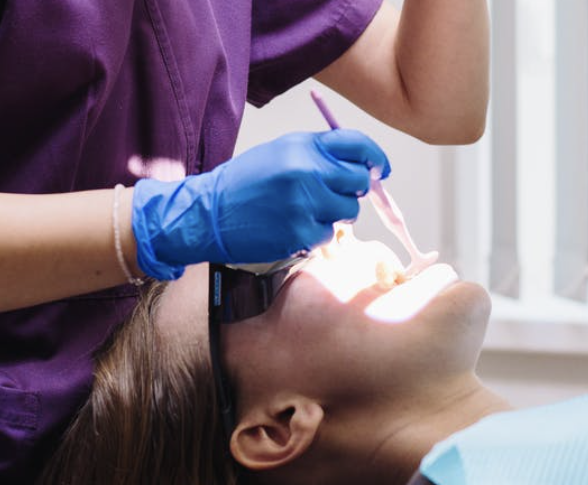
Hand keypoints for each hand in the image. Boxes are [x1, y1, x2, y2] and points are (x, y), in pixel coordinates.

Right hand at [131, 129, 390, 278]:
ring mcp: (305, 204)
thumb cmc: (244, 183)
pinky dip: (314, 235)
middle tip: (332, 196)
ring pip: (349, 212)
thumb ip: (318, 154)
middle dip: (352, 190)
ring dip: (333, 215)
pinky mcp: (301, 233)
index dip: (375, 158)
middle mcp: (307, 171)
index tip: (379, 170)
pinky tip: (289, 227)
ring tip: (303, 212)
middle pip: (359, 182)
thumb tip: (360, 165)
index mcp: (303, 146)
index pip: (357, 145)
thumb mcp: (279, 153)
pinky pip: (328, 235)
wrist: (208, 214)